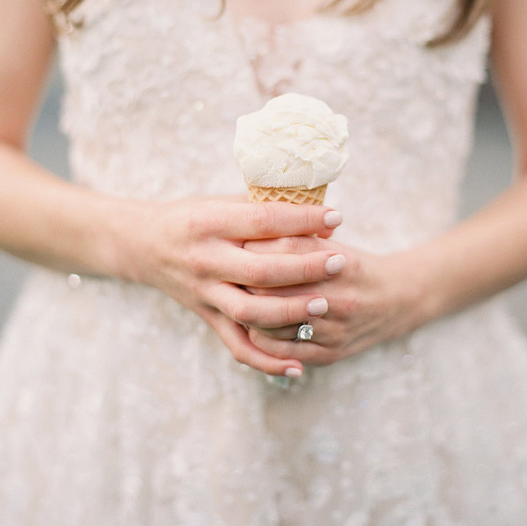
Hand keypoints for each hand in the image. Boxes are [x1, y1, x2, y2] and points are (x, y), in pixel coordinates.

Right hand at [113, 197, 343, 376]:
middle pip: (260, 271)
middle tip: (339, 262)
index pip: (262, 222)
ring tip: (323, 304)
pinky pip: (237, 345)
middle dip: (305, 268)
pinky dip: (267, 361)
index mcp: (209, 223)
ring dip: (290, 313)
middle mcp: (205, 260)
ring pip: (250, 312)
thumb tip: (315, 211)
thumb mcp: (220, 202)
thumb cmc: (192, 217)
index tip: (335, 218)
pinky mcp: (206, 318)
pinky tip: (298, 366)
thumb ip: (261, 207)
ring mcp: (204, 293)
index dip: (302, 221)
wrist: (143, 243)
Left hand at [243, 235, 433, 366]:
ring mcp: (334, 330)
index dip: (255, 243)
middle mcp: (340, 298)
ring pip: (271, 323)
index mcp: (341, 262)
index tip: (237, 239)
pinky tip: (252, 323)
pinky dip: (259, 337)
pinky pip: (280, 350)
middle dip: (245, 277)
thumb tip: (249, 222)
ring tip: (236, 295)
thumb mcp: (332, 242)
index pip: (285, 249)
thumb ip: (296, 234)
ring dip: (247, 309)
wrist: (395, 301)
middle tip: (229, 268)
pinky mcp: (328, 354)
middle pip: (272, 287)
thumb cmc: (352, 266)